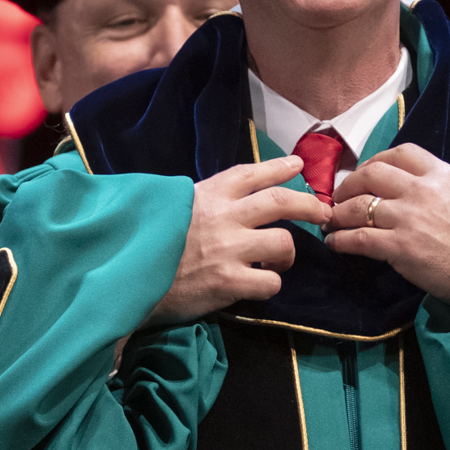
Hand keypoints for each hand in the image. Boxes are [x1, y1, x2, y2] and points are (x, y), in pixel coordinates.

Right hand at [145, 156, 330, 326]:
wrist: (127, 277)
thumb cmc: (148, 243)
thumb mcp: (173, 208)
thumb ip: (204, 202)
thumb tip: (230, 198)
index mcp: (208, 194)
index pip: (250, 173)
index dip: (277, 167)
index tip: (297, 164)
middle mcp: (223, 216)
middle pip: (280, 201)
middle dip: (308, 205)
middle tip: (322, 213)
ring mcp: (228, 249)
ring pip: (283, 242)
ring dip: (287, 253)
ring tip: (279, 262)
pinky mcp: (228, 282)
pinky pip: (271, 282)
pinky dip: (271, 283)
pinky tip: (259, 285)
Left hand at [327, 144, 449, 375]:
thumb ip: (441, 187)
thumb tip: (417, 188)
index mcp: (442, 174)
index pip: (399, 153)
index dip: (375, 161)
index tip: (366, 173)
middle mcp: (422, 190)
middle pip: (371, 173)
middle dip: (349, 184)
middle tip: (341, 197)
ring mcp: (409, 218)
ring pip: (357, 206)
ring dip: (338, 213)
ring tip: (332, 222)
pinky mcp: (401, 247)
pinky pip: (358, 239)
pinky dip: (341, 240)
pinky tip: (335, 244)